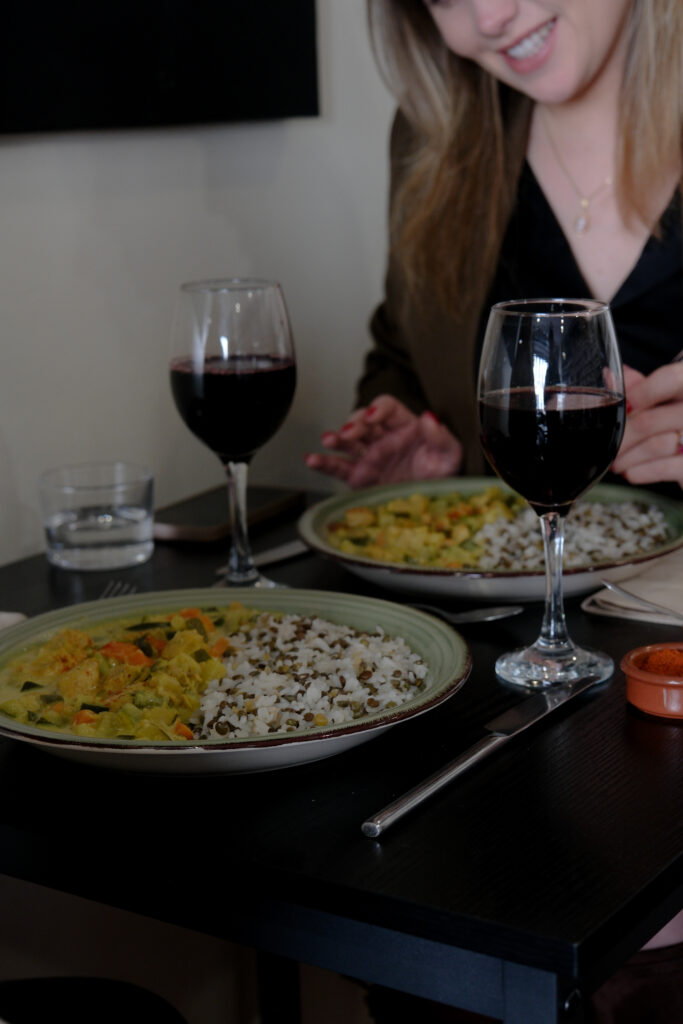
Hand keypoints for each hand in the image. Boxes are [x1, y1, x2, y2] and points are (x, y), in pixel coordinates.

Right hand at [304, 394, 462, 487]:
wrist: (434, 505)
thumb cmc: (442, 475)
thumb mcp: (450, 455)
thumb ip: (440, 436)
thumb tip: (428, 418)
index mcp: (405, 426)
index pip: (387, 407)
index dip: (379, 408)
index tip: (375, 417)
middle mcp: (384, 438)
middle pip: (362, 421)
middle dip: (355, 423)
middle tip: (351, 432)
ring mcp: (369, 457)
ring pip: (347, 441)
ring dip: (336, 438)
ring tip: (329, 440)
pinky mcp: (360, 477)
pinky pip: (338, 467)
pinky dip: (323, 463)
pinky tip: (311, 459)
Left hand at [612, 362, 682, 486]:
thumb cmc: (678, 414)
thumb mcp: (666, 394)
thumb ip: (640, 385)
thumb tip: (609, 376)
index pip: (670, 379)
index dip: (641, 392)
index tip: (623, 406)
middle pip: (650, 420)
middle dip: (622, 436)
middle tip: (606, 444)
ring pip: (655, 446)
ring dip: (627, 456)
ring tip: (615, 461)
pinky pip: (665, 468)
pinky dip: (643, 471)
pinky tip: (631, 471)